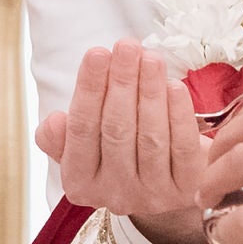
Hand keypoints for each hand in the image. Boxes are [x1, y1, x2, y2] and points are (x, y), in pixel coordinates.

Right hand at [37, 44, 210, 243]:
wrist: (168, 181)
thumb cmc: (120, 150)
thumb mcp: (84, 146)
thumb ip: (61, 136)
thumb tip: (55, 121)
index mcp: (81, 184)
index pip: (81, 130)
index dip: (89, 89)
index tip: (97, 53)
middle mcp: (114, 195)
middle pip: (116, 130)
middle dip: (122, 82)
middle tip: (126, 46)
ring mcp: (152, 197)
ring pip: (150, 137)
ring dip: (150, 91)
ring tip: (150, 57)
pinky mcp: (187, 191)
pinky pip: (182, 148)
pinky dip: (179, 114)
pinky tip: (174, 86)